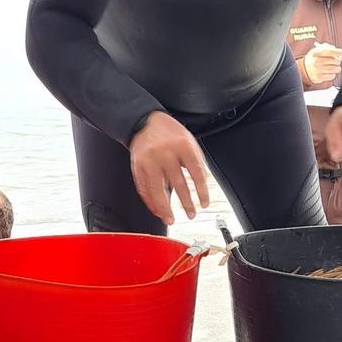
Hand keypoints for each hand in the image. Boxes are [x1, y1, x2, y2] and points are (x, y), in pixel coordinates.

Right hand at [129, 111, 209, 225]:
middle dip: (185, 203)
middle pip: (177, 184)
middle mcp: (165, 153)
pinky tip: (157, 210)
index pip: (195, 172)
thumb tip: (202, 186)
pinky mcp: (137, 167)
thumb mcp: (188, 141)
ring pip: (157, 190)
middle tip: (191, 214)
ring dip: (164, 208)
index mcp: (182, 145)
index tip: (204, 203)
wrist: (143, 122)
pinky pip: (144, 188)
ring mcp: (149, 161)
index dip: (201, 191)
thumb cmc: (168, 133)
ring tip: (170, 219)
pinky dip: (150, 202)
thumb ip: (195, 162)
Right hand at [303, 42, 341, 84]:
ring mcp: (317, 70)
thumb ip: (327, 48)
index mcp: (315, 53)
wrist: (304, 69)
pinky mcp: (318, 78)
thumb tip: (338, 51)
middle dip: (338, 61)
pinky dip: (333, 74)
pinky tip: (329, 72)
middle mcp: (316, 61)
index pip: (329, 51)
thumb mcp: (317, 50)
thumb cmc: (314, 58)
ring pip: (334, 69)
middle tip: (337, 61)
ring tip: (334, 67)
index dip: (337, 52)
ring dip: (337, 68)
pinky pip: (332, 76)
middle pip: (334, 61)